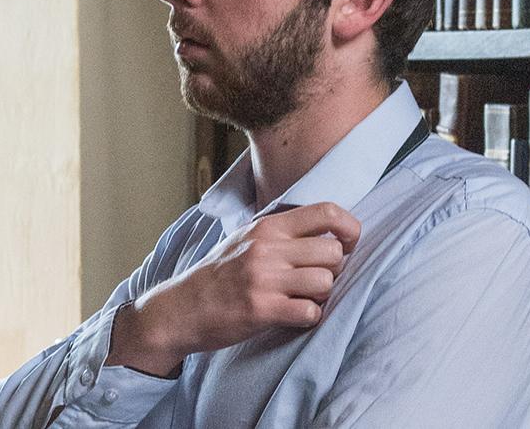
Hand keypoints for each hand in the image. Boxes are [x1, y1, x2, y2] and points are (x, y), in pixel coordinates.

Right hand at [108, 202, 361, 376]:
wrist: (181, 308)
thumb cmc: (219, 275)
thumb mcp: (247, 239)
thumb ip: (283, 232)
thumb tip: (329, 229)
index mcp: (268, 226)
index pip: (328, 212)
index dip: (349, 229)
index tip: (347, 245)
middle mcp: (268, 247)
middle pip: (334, 253)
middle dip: (333, 271)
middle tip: (316, 281)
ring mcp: (264, 278)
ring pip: (325, 282)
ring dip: (320, 296)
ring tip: (302, 299)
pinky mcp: (261, 308)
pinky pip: (310, 311)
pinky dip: (309, 317)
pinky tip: (294, 315)